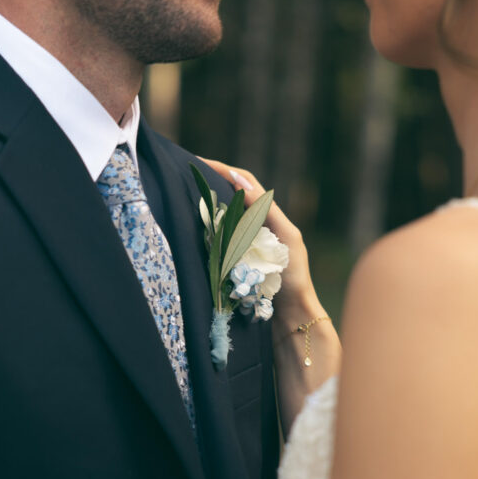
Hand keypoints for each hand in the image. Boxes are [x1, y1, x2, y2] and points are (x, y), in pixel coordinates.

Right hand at [199, 158, 319, 319]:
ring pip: (221, 218)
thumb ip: (266, 211)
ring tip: (183, 196)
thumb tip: (240, 182)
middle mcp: (255, 227)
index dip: (223, 171)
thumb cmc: (294, 278)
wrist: (292, 315)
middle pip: (229, 197)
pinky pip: (217, 241)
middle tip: (184, 176)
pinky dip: (206, 231)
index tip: (199, 163)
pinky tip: (192, 228)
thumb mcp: (285, 238)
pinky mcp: (235, 264)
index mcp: (270, 217)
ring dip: (205, 206)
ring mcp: (244, 245)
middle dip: (209, 184)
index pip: (244, 184)